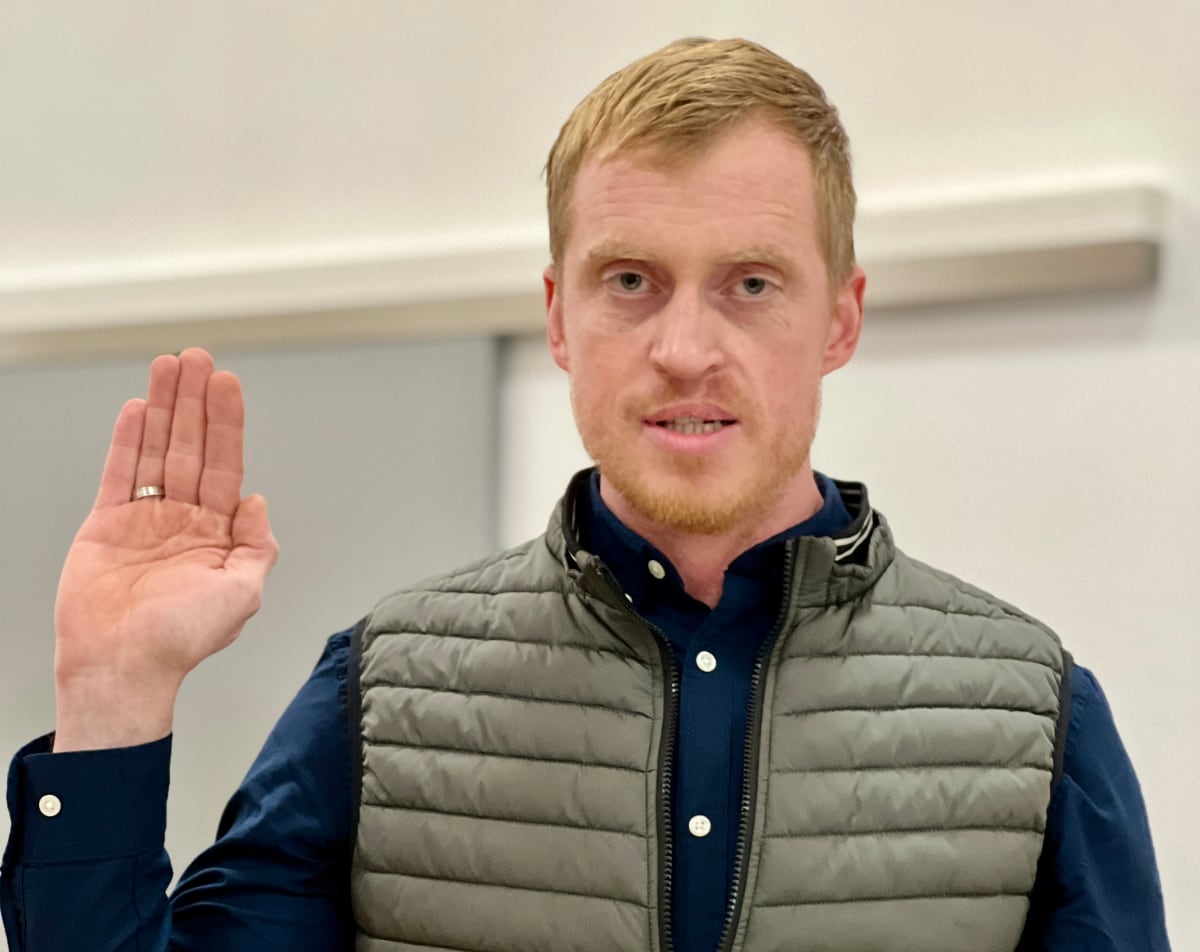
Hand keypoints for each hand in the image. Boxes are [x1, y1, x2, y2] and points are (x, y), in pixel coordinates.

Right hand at [53, 348, 277, 750]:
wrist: (123, 665)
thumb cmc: (183, 639)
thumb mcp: (243, 593)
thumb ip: (257, 546)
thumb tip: (259, 504)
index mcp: (217, 533)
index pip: (226, 464)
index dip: (227, 423)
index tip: (227, 384)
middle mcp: (183, 519)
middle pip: (192, 446)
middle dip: (195, 402)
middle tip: (197, 358)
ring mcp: (145, 519)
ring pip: (156, 449)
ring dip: (164, 407)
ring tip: (168, 366)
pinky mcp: (107, 524)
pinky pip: (119, 473)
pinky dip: (127, 440)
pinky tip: (139, 408)